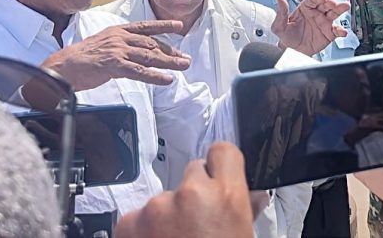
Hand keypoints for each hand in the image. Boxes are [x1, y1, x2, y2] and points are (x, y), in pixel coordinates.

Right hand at [42, 20, 190, 90]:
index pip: (145, 27)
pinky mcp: (113, 65)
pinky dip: (155, 76)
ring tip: (183, 66)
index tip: (178, 26)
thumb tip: (136, 53)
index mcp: (117, 31)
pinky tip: (166, 80)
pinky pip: (139, 71)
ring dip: (169, 62)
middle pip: (151, 44)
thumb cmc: (80, 59)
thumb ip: (120, 47)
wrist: (61, 66)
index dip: (163, 26)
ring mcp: (117, 50)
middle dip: (171, 51)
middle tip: (185, 58)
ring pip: (149, 56)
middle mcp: (119, 38)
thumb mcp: (103, 45)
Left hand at [114, 142, 254, 237]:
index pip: (223, 152)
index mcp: (226, 197)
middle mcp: (191, 194)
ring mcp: (157, 207)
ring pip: (164, 198)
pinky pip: (139, 216)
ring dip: (168, 216)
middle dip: (195, 194)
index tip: (219, 174)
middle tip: (198, 225)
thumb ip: (244, 213)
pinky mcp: (128, 223)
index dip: (221, 165)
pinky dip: (145, 232)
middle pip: (193, 172)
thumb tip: (254, 199)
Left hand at [272, 0, 348, 55]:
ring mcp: (324, 23)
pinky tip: (342, 31)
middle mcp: (316, 13)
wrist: (292, 52)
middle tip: (335, 3)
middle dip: (332, 2)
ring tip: (345, 6)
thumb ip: (281, 12)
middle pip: (326, 4)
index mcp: (305, 8)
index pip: (314, 0)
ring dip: (341, 9)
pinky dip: (341, 30)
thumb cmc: (286, 37)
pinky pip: (337, 31)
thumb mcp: (279, 25)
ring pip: (334, 13)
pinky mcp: (329, 34)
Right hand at [344, 111, 382, 145]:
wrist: (345, 137)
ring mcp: (368, 122)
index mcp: (367, 118)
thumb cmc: (352, 135)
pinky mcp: (368, 128)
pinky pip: (380, 128)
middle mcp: (368, 118)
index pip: (379, 113)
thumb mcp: (361, 129)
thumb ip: (368, 128)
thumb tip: (373, 129)